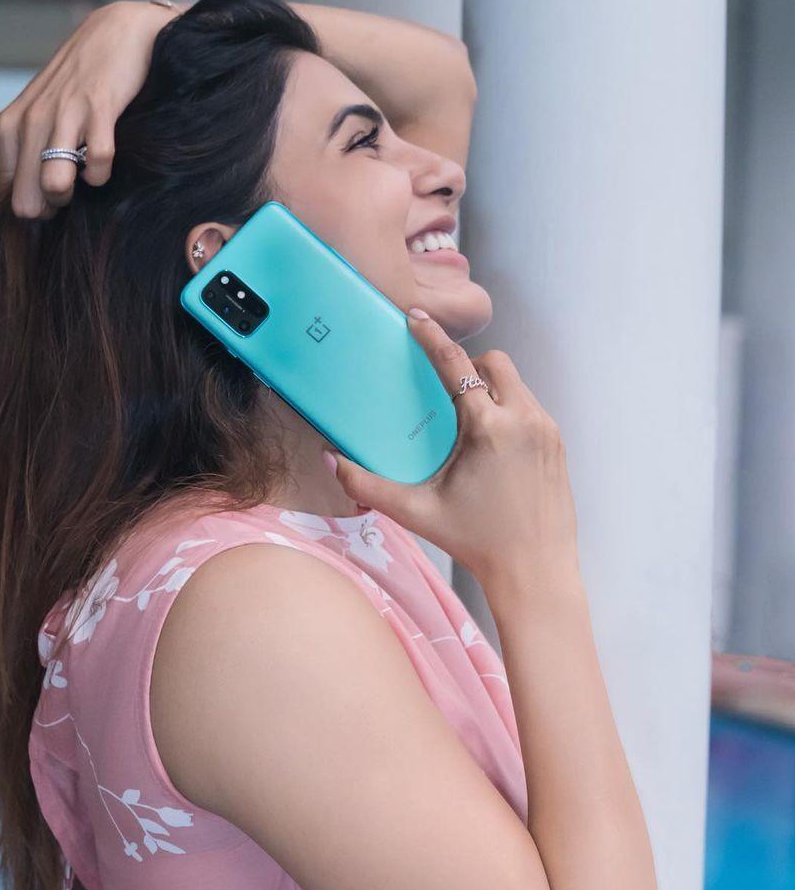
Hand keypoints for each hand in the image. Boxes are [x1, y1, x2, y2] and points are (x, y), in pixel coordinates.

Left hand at [0, 0, 176, 218]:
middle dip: (49, 207)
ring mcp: (64, 114)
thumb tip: (28, 203)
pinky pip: (97, 166)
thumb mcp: (40, 112)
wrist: (117, 32)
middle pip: (27, 200)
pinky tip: (103, 163)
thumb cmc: (78, 82)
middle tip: (68, 192)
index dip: (32, 202)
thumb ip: (27, 151)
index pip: (7, 192)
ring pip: (54, 185)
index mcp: (11, 125)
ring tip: (83, 179)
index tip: (50, 191)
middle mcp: (32, 120)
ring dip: (72, 195)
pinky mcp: (98, 109)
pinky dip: (102, 174)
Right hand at [327, 312, 579, 589]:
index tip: (416, 318)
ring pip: (516, 383)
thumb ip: (367, 486)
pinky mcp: (557, 443)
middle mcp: (523, 419)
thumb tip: (331, 461)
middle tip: (444, 386)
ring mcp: (546, 430)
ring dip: (489, 387)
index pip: (456, 365)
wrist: (534, 570)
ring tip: (465, 417)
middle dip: (468, 364)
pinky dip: (508, 409)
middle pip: (494, 363)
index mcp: (487, 428)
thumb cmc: (476, 543)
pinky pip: (530, 406)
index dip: (432, 337)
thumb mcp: (416, 512)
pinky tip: (490, 440)